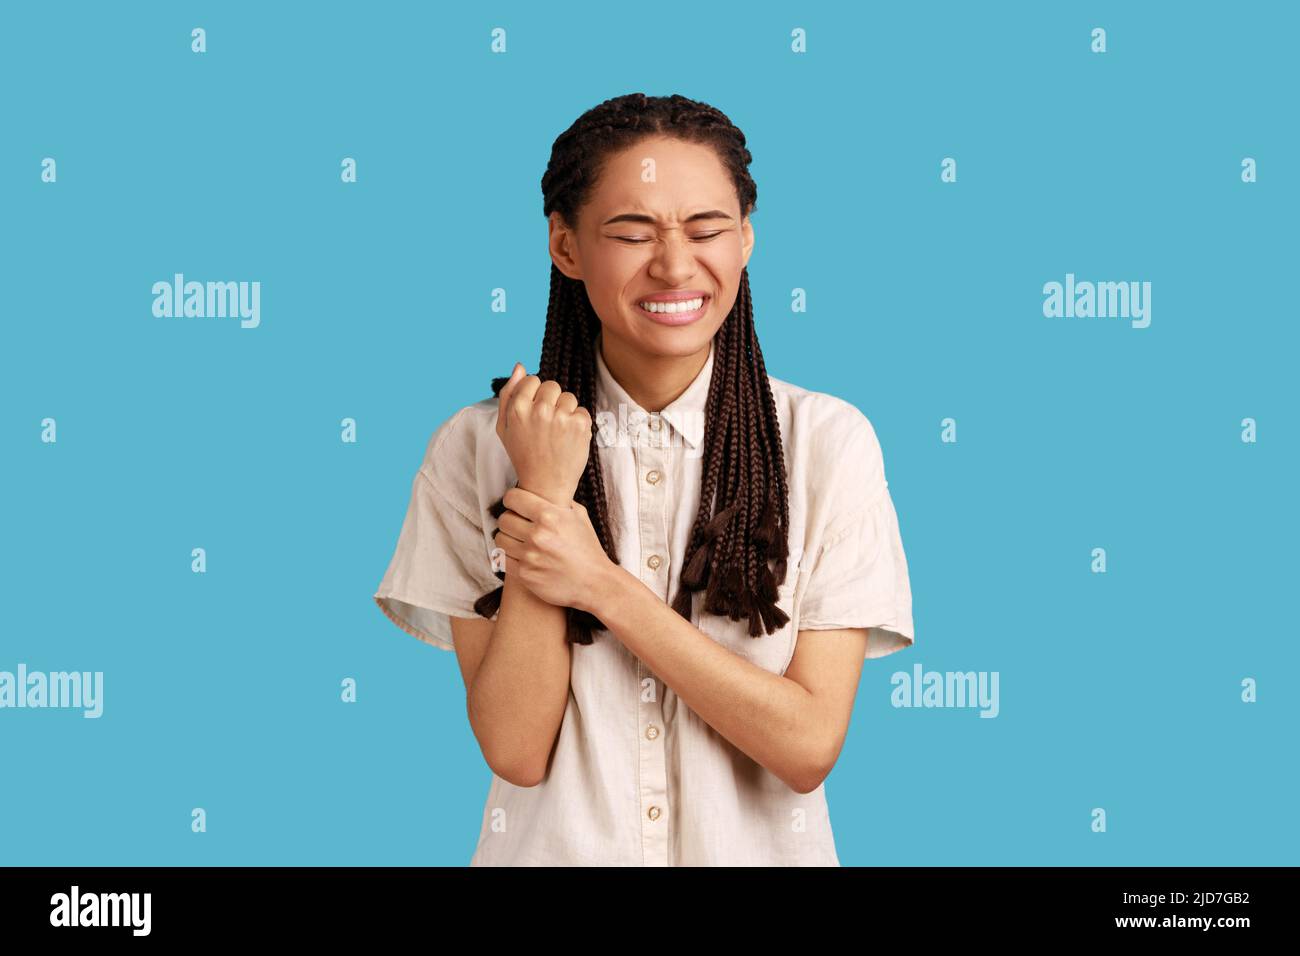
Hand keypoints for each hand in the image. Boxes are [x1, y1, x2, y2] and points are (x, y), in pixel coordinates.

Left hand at [492, 486, 613, 610]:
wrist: (595, 582)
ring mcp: (530, 556)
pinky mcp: (525, 575)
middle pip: (503, 519)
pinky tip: (521, 555)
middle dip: (509, 520)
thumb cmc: (587, 547)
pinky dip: (510, 557)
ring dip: (508, 539)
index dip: (512, 500)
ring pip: (500, 539)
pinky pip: (503, 559)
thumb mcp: (578, 516)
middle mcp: (538, 535)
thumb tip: (541, 489)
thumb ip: (558, 501)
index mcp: (549, 516)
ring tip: (518, 540)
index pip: (512, 498)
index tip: (516, 505)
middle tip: (518, 524)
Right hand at [495, 363, 592, 503]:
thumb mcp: (504, 426)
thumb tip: (520, 365)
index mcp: (517, 408)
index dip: (534, 395)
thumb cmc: (523, 454)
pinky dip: (578, 423)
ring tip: (557, 433)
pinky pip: (582, 410)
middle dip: (550, 401)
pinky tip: (568, 438)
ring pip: (568, 397)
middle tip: (546, 425)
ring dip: (565, 411)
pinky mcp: (580, 424)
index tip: (534, 413)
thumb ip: (509, 393)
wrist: (544, 485)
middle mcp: (539, 410)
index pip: (532, 379)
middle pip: (552, 385)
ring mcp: (561, 417)